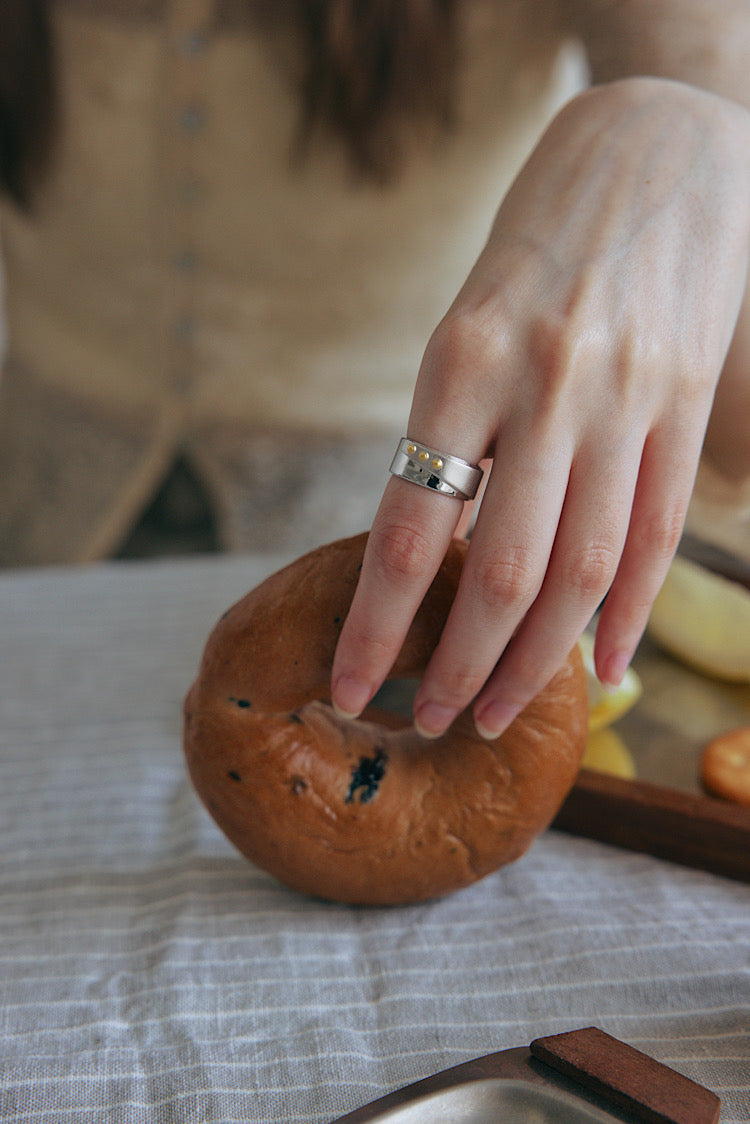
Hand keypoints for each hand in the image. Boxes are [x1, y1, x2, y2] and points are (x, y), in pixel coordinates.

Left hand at [332, 77, 749, 739]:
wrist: (658, 147)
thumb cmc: (537, 245)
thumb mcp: (465, 322)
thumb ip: (454, 435)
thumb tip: (432, 559)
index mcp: (461, 359)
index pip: (407, 530)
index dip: (377, 626)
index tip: (352, 686)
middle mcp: (545, 383)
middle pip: (500, 573)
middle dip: (459, 667)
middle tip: (431, 721)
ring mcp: (626, 396)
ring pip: (582, 570)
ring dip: (538, 660)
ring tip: (501, 712)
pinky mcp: (685, 405)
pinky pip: (657, 532)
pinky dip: (628, 611)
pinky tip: (604, 662)